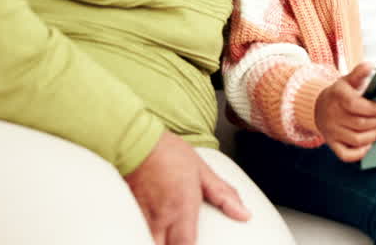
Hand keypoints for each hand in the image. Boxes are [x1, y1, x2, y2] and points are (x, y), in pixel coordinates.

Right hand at [125, 131, 250, 244]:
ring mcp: (143, 218)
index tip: (199, 244)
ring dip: (161, 243)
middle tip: (182, 239)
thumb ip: (223, 195)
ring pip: (150, 243)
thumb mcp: (203, 171)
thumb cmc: (169, 153)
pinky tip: (155, 234)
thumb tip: (244, 213)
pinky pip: (140, 234)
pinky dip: (147, 237)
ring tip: (170, 238)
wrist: (136, 141)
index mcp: (182, 207)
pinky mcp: (131, 215)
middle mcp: (161, 217)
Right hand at [314, 62, 375, 161]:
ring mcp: (331, 131)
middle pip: (359, 124)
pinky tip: (369, 145)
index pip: (355, 105)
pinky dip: (359, 153)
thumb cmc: (338, 94)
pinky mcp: (332, 143)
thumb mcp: (347, 80)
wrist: (317, 107)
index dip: (372, 109)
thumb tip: (371, 65)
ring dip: (374, 137)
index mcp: (337, 97)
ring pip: (356, 139)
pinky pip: (345, 154)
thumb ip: (359, 73)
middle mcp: (332, 115)